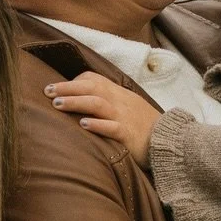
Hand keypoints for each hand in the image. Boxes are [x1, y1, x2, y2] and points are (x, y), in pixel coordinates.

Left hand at [45, 74, 161, 167]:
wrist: (173, 141)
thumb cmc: (147, 127)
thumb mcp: (130, 108)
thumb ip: (111, 103)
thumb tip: (87, 102)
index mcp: (120, 94)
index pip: (95, 80)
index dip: (75, 82)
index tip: (58, 88)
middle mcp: (121, 102)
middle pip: (92, 88)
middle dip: (67, 88)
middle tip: (47, 91)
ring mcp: (125, 117)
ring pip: (98, 104)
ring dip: (76, 102)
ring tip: (56, 104)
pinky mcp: (130, 135)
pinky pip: (112, 127)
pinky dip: (97, 125)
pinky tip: (83, 125)